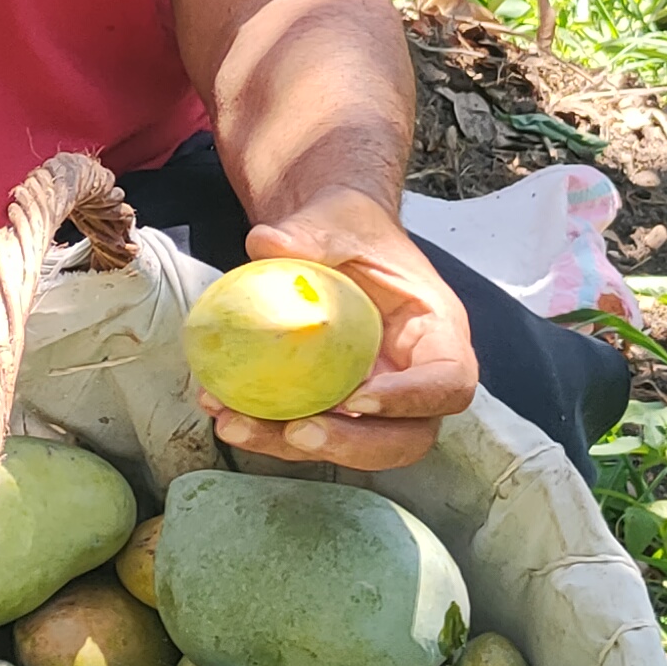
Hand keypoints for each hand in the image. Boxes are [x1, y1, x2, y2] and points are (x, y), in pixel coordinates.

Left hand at [214, 203, 478, 470]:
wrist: (327, 239)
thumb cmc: (349, 226)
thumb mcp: (338, 218)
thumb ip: (311, 232)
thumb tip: (265, 243)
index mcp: (436, 332)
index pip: (449, 381)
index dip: (412, 400)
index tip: (358, 398)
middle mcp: (413, 377)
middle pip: (408, 437)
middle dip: (353, 446)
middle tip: (298, 432)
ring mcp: (375, 400)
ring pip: (351, 447)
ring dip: (291, 445)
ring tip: (235, 424)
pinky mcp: (333, 408)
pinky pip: (307, 432)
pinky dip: (264, 428)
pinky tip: (218, 406)